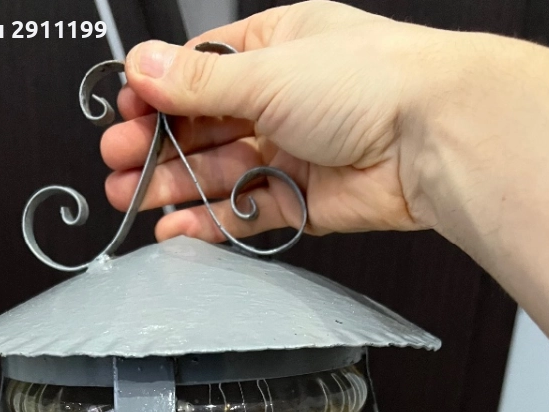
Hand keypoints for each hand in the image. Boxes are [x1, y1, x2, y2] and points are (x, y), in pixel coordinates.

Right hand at [102, 1, 448, 243]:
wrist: (431, 139)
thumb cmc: (371, 82)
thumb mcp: (267, 71)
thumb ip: (198, 82)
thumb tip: (142, 66)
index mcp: (278, 46)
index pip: (201, 71)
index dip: (159, 93)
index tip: (125, 113)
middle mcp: (284, 98)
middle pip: (204, 125)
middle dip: (158, 145)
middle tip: (117, 162)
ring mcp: (293, 151)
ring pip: (219, 172)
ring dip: (174, 186)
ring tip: (131, 199)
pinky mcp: (303, 201)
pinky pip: (244, 212)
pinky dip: (210, 222)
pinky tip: (176, 228)